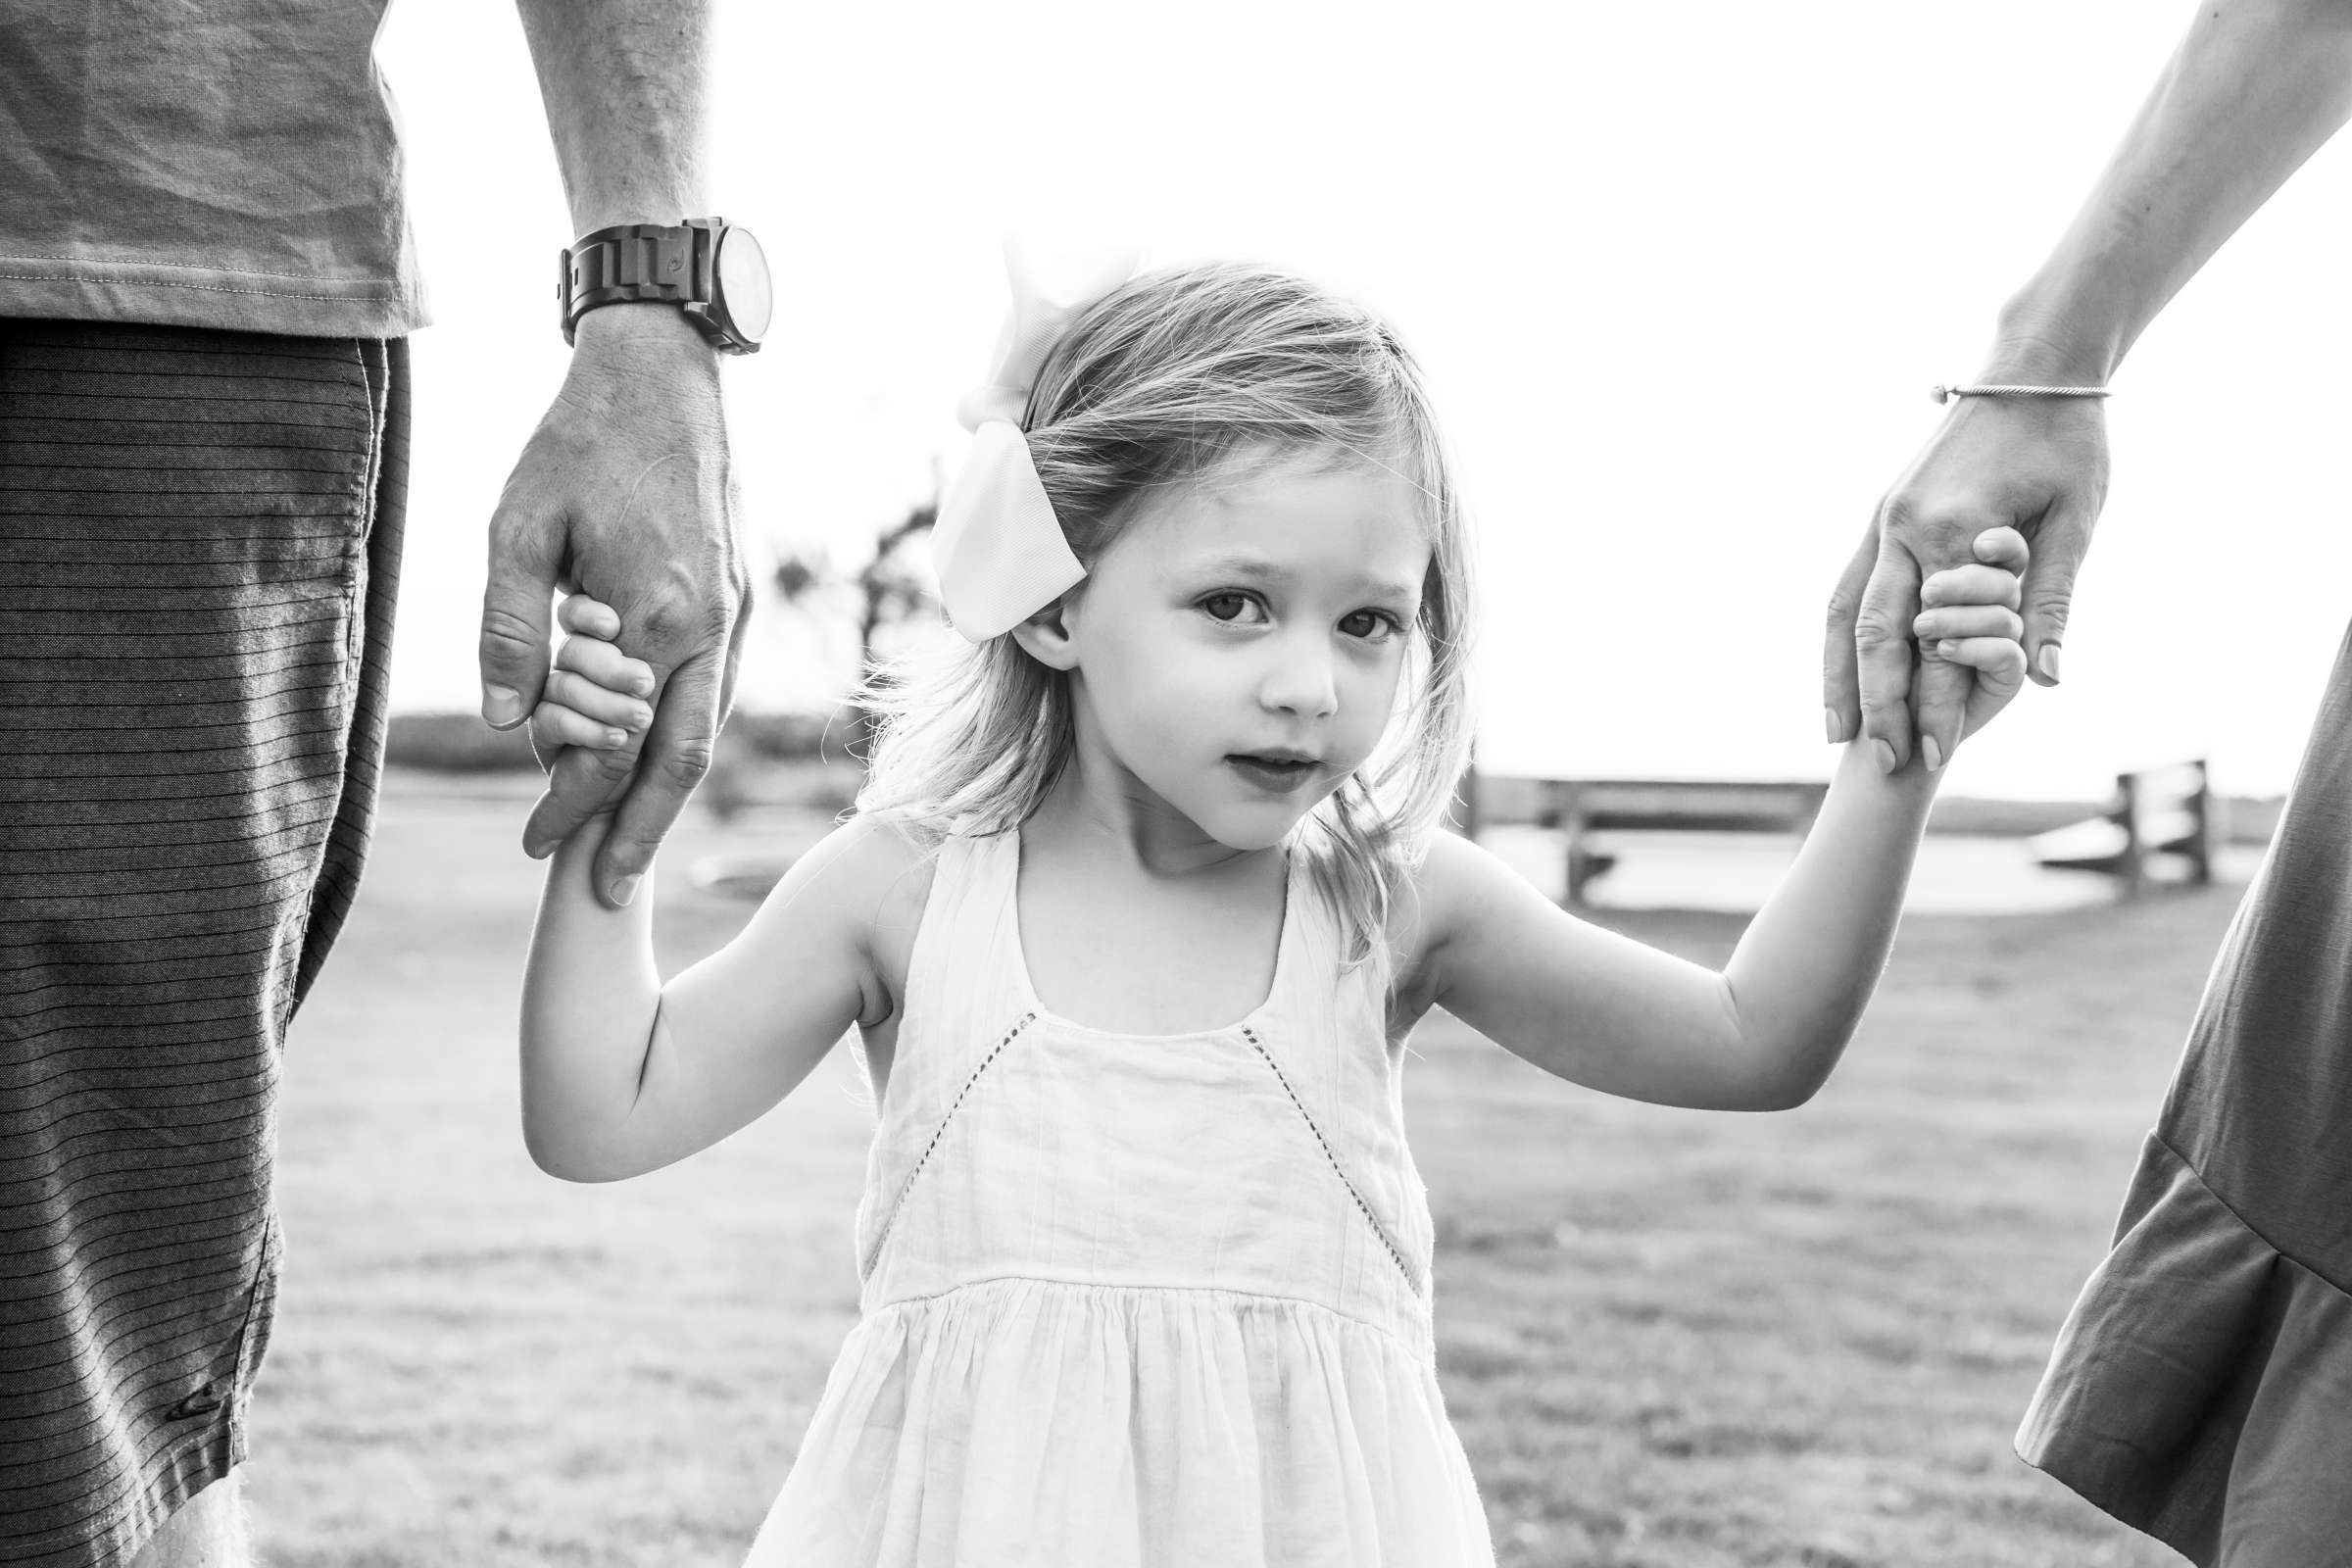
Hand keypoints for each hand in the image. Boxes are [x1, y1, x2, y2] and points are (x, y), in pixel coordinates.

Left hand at [478, 305, 752, 903]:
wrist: (665, 373)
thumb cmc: (581, 442)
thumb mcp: (520, 529)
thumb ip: (513, 631)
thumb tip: (507, 724)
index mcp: (658, 615)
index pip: (614, 744)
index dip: (572, 803)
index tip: (536, 845)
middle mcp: (712, 626)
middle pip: (680, 761)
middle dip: (637, 829)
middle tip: (602, 888)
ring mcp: (737, 612)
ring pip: (707, 729)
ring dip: (666, 789)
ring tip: (625, 836)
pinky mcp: (742, 596)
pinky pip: (715, 690)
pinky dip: (684, 736)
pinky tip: (654, 754)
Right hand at [1824, 378, 2108, 771]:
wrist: (2031, 367)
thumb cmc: (2067, 440)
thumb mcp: (2077, 519)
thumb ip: (2051, 598)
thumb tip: (2046, 676)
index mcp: (1954, 530)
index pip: (1938, 640)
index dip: (1934, 703)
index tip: (1936, 756)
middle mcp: (1905, 528)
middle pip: (1875, 635)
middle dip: (1875, 704)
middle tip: (1877, 762)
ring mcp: (1885, 519)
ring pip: (1845, 611)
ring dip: (1839, 674)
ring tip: (1835, 730)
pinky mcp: (1883, 514)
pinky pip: (1847, 586)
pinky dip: (1836, 635)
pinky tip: (1837, 668)